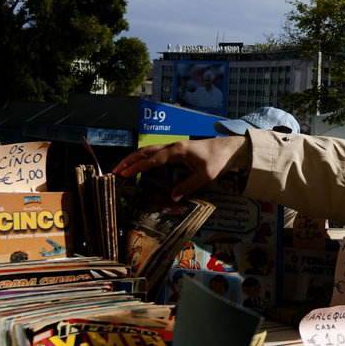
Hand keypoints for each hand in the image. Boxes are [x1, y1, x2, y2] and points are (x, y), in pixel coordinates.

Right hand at [112, 136, 250, 199]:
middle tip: (115, 171)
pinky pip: (157, 154)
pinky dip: (146, 159)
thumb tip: (172, 198)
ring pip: (150, 151)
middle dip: (129, 161)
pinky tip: (142, 168)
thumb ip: (188, 186)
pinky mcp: (178, 151)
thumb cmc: (218, 160)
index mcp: (177, 151)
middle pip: (146, 152)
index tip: (123, 174)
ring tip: (123, 168)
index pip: (152, 160)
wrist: (229, 148)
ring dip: (136, 159)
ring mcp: (175, 148)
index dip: (137, 167)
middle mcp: (173, 147)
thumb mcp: (205, 176)